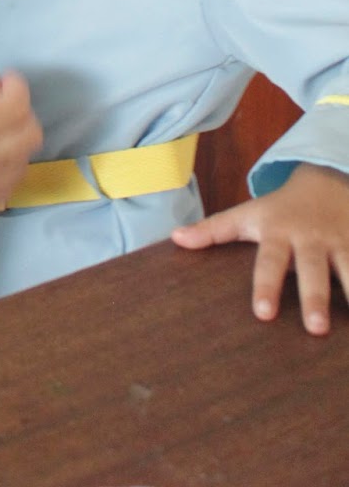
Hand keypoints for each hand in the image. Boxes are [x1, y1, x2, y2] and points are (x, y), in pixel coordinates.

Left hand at [172, 163, 348, 333]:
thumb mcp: (247, 214)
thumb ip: (214, 230)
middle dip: (314, 298)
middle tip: (314, 328)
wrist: (326, 180)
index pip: (268, 262)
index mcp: (278, 233)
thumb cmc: (280, 209)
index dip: (265, 286)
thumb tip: (175, 239)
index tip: (263, 314)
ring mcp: (341, 242)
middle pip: (311, 270)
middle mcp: (310, 239)